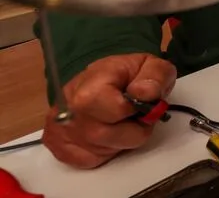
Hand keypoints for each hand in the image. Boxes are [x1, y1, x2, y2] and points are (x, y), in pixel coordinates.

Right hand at [41, 53, 176, 168]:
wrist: (98, 79)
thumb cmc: (123, 74)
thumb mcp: (149, 64)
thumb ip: (154, 76)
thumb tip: (144, 93)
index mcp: (90, 86)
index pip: (116, 111)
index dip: (134, 110)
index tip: (136, 103)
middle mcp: (68, 110)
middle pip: (109, 136)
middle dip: (131, 130)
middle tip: (132, 115)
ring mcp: (59, 129)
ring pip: (101, 152)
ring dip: (118, 141)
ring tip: (117, 122)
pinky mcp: (56, 145)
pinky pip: (89, 160)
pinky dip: (102, 151)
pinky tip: (104, 133)